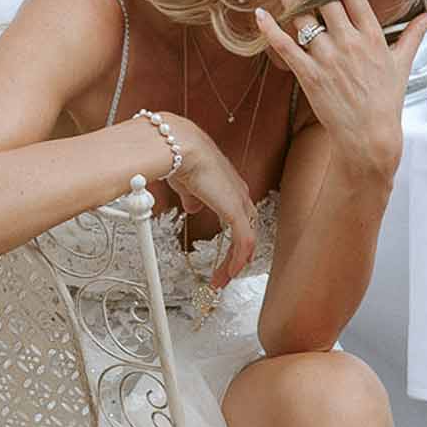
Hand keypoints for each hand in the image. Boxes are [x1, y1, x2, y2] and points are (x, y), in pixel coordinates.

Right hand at [161, 117, 258, 288]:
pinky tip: (227, 272)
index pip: (239, 219)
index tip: (224, 257)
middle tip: (224, 274)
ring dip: (234, 263)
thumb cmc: (180, 157)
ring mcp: (240, 202)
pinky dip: (236, 260)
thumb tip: (192, 207)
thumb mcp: (187, 184)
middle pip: (247, 232)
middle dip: (236, 256)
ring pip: (247, 241)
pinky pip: (244, 242)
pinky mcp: (236, 211)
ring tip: (221, 279)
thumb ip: (192, 198)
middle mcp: (239, 194)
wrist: (180, 147)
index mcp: (229, 187)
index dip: (234, 239)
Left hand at [256, 0, 426, 178]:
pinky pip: (286, 47)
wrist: (370, 136)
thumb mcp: (404, 63)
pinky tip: (259, 13)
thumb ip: (415, 33)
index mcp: (372, 35)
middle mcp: (349, 42)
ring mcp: (328, 58)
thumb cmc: (386, 101)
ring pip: (303, 16)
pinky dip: (270, 29)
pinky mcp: (309, 75)